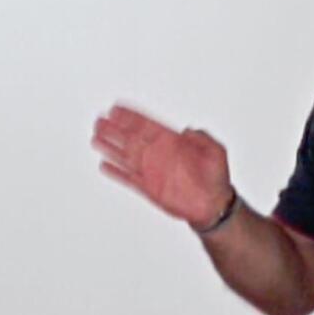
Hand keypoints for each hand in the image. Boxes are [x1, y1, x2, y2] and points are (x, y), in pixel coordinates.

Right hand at [93, 103, 231, 227]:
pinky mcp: (149, 189)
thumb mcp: (215, 151)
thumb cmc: (216, 178)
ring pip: (126, 156)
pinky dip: (117, 173)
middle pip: (131, 138)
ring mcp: (152, 171)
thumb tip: (188, 130)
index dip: (131, 117)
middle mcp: (158, 154)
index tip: (117, 109)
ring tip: (97, 137)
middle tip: (100, 120)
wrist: (213, 205)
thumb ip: (202, 137)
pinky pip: (129, 179)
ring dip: (111, 147)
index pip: (146, 125)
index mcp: (171, 142)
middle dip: (115, 129)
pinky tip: (105, 164)